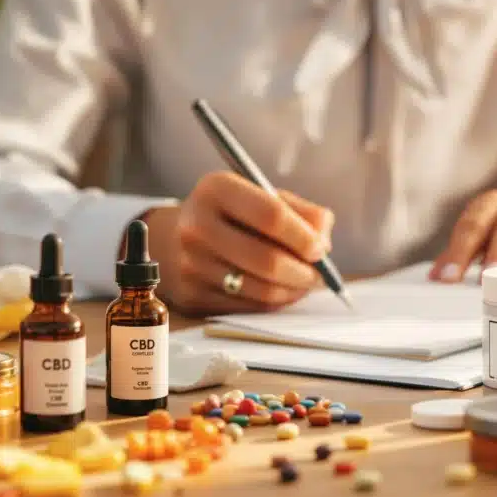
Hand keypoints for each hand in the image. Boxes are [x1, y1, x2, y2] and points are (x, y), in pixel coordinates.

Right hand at [142, 171, 332, 314]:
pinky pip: (248, 306)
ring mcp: (191, 264)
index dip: (303, 236)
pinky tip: (281, 291)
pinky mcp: (192, 295)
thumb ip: (300, 211)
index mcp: (216, 189)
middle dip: (304, 272)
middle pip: (267, 260)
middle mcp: (197, 226)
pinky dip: (274, 302)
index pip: (270, 215)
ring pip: (260, 289)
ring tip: (304, 283)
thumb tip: (323, 239)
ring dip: (293, 291)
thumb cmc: (230, 215)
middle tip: (319, 275)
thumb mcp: (261, 197)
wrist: (173, 239)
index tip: (321, 249)